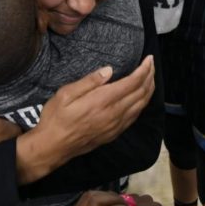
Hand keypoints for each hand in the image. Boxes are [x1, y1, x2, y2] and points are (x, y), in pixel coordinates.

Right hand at [22, 56, 154, 177]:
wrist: (53, 147)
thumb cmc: (55, 119)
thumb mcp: (65, 94)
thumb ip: (88, 82)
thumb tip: (109, 70)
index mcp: (102, 101)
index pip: (132, 82)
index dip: (144, 69)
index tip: (149, 59)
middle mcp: (113, 114)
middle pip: (141, 93)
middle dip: (150, 76)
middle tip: (151, 64)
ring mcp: (115, 125)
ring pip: (141, 105)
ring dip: (149, 90)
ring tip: (150, 78)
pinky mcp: (114, 133)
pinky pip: (135, 117)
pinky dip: (142, 104)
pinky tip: (141, 98)